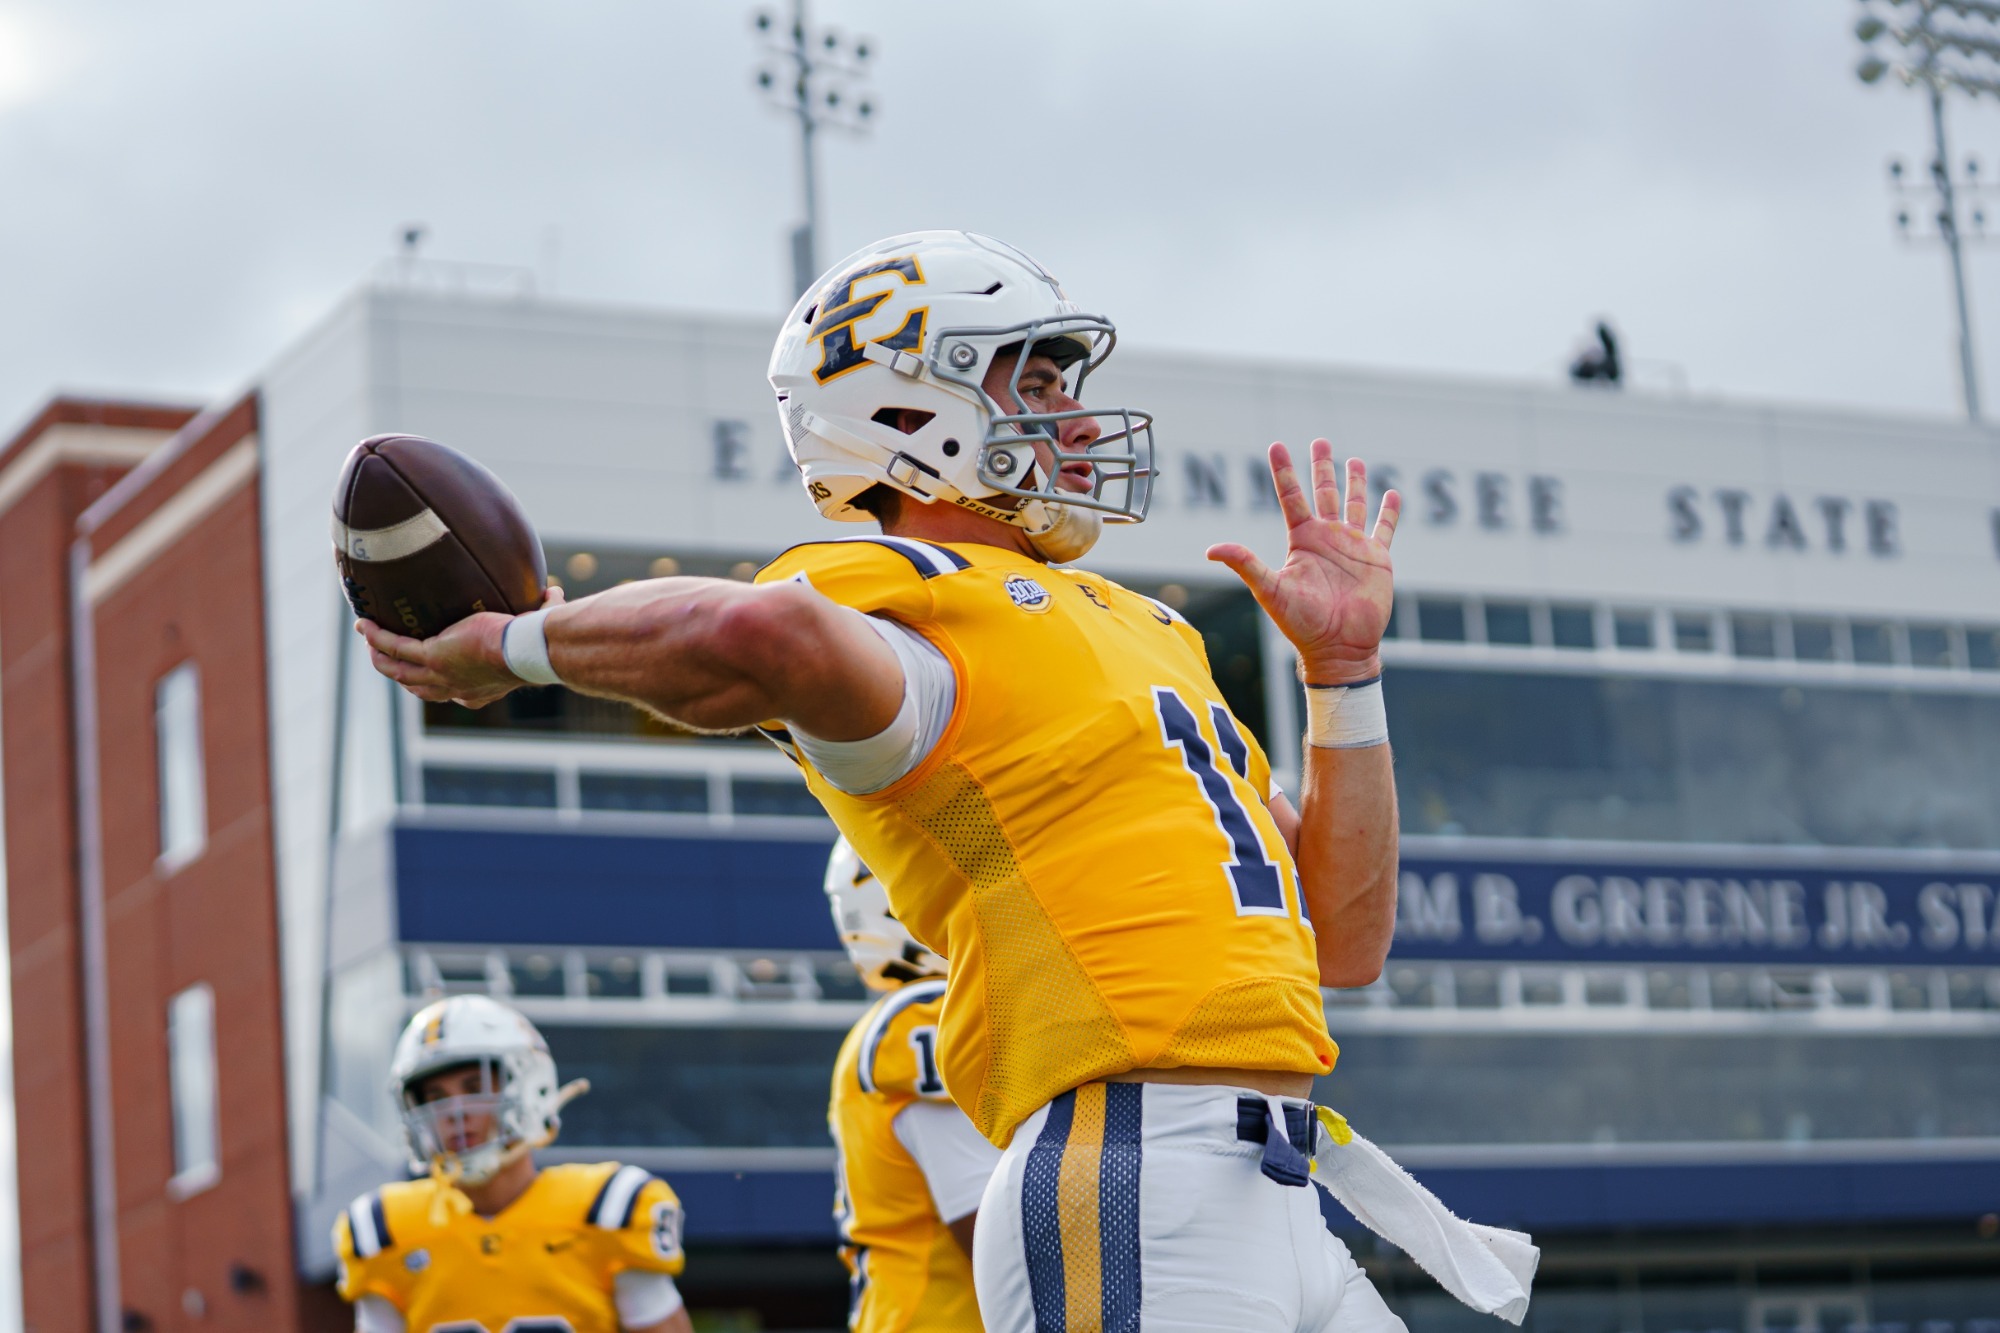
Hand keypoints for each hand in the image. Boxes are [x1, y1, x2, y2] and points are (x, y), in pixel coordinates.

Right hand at [358, 586, 564, 707]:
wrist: (529, 650)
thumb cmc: (536, 645)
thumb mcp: (533, 632)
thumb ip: (541, 614)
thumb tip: (553, 594)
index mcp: (479, 689)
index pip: (454, 692)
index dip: (442, 684)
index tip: (437, 672)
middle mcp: (457, 689)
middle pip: (419, 687)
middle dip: (400, 674)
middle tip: (386, 660)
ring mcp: (442, 675)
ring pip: (399, 671)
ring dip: (380, 658)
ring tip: (368, 643)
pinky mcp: (433, 656)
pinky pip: (396, 648)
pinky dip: (379, 638)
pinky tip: (366, 625)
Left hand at [1207, 441, 1398, 684]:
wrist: (1339, 648)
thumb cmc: (1302, 624)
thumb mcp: (1270, 590)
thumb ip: (1246, 565)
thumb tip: (1211, 550)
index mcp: (1302, 541)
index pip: (1291, 497)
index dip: (1284, 471)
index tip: (1276, 446)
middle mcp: (1327, 538)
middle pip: (1323, 493)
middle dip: (1321, 467)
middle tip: (1320, 441)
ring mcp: (1353, 547)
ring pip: (1354, 505)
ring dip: (1355, 483)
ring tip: (1354, 461)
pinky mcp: (1377, 558)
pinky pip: (1384, 529)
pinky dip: (1389, 512)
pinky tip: (1392, 494)